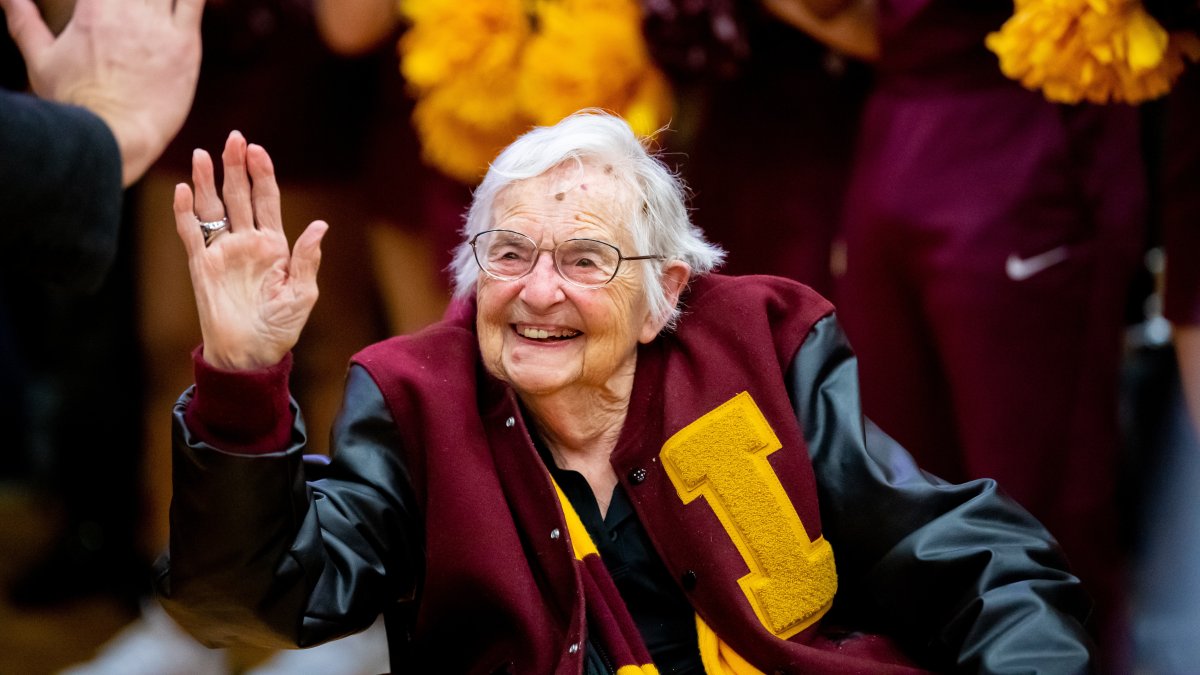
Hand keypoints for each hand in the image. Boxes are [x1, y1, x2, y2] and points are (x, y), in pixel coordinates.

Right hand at [0, 0, 204, 185]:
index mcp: (92, 9)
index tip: (98, 6)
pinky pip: (196, 2)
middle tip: (128, 10)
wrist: (114, 137)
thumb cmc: (74, 103)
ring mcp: (159, 26)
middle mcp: (127, 10)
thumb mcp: (40, 58)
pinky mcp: (186, 44)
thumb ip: (23, 20)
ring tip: (150, 8)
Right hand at [174, 131, 327, 370]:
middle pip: (239, 195)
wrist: (250, 355)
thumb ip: (306, 259)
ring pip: (213, 207)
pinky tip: (183, 190)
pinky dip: (185, 212)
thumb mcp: (302, 294)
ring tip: (203, 154)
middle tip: (234, 138)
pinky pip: (191, 233)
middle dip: (236, 166)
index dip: (263, 174)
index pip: (267, 200)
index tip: (258, 150)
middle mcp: (247, 242)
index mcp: (275, 246)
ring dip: (207, 181)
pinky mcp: (201, 266)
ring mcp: (223, 252)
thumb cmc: (280, 327)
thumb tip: (319, 225)